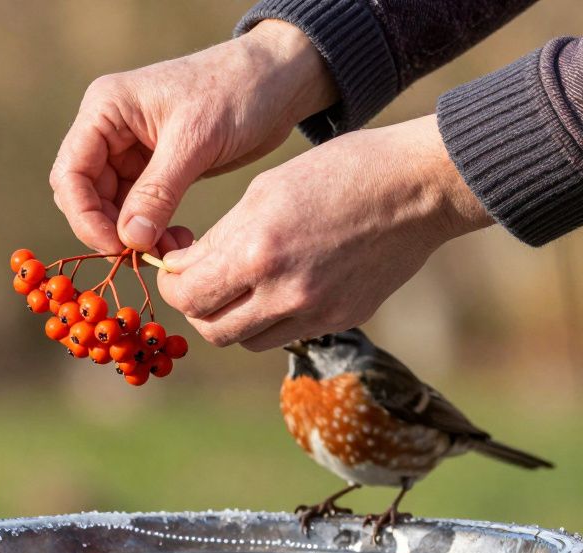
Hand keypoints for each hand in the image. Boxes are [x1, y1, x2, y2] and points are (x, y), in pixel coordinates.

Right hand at [50, 20, 334, 255]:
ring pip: (111, 208)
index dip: (85, 217)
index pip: (71, 174)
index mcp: (105, 110)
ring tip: (171, 251)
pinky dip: (152, 230)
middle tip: (144, 257)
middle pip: (84, 195)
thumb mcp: (195, 141)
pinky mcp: (152, 168)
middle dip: (110, 230)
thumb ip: (157, 191)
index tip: (117, 247)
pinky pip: (137, 210)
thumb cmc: (236, 91)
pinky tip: (178, 241)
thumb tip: (129, 240)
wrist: (279, 78)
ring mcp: (128, 150)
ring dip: (133, 236)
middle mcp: (107, 129)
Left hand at [156, 115, 494, 350]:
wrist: (421, 186)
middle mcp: (283, 291)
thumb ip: (222, 237)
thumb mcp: (265, 190)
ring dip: (230, 318)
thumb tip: (185, 268)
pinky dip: (268, 320)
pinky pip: (284, 335)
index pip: (186, 293)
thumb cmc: (340, 172)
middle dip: (196, 305)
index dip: (170, 281)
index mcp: (257, 250)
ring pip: (244, 341)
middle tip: (201, 279)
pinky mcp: (340, 320)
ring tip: (239, 285)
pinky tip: (278, 287)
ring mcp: (314, 312)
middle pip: (210, 328)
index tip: (176, 264)